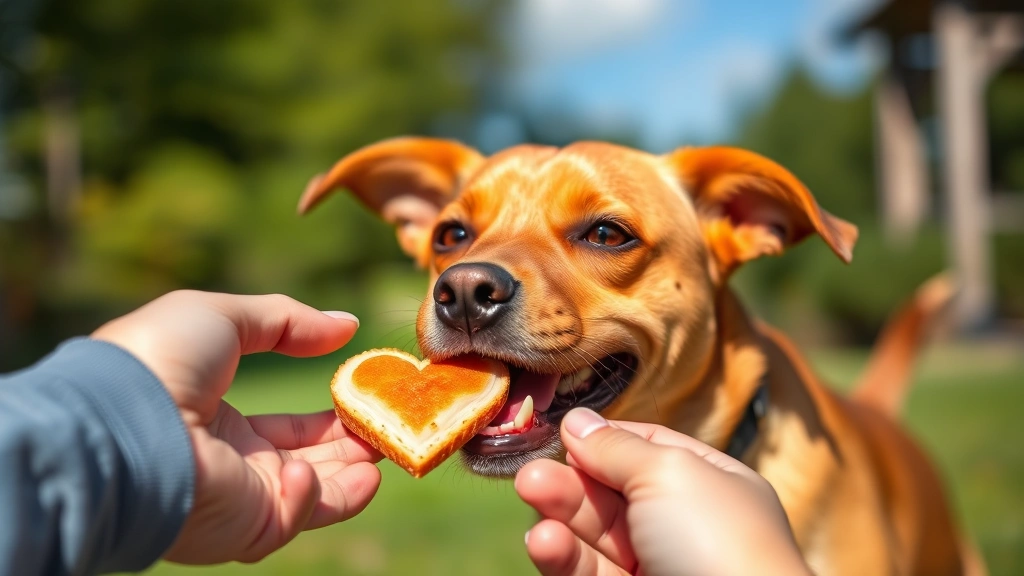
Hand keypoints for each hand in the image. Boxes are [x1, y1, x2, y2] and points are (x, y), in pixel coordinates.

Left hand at [92, 290, 381, 563]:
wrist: (124, 420)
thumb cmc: (161, 360)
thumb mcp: (225, 318)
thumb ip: (290, 322)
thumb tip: (348, 325)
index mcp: (219, 420)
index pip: (289, 427)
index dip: (332, 415)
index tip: (369, 397)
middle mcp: (231, 464)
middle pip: (310, 462)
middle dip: (354, 446)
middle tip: (391, 424)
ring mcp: (238, 498)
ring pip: (314, 495)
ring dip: (353, 476)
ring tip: (384, 453)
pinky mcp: (244, 527)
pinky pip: (292, 518)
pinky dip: (312, 499)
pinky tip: (305, 473)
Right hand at [515, 408, 810, 575]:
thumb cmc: (714, 541)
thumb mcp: (668, 472)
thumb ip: (616, 448)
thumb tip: (577, 419)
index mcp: (709, 484)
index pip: (647, 450)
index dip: (604, 440)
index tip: (564, 433)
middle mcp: (683, 525)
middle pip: (610, 492)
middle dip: (569, 480)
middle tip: (530, 475)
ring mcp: (656, 566)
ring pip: (593, 536)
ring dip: (559, 516)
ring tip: (532, 498)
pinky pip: (587, 574)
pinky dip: (564, 558)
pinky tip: (545, 542)